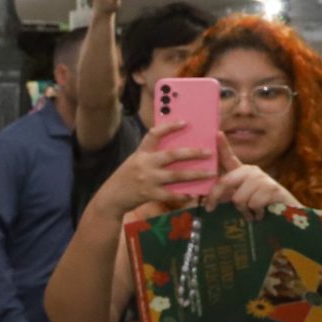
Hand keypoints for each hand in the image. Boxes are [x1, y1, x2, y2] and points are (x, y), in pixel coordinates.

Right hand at [98, 119, 216, 212]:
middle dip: (193, 153)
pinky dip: (183, 195)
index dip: (170, 127)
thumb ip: (150, 157)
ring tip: (210, 173)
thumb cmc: (124, 179)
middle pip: (172, 155)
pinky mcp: (149, 194)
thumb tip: (174, 154)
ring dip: (196, 174)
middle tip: (209, 152)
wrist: (110, 198)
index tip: (186, 122)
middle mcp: (145, 164)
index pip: (155, 134)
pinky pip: (171, 194)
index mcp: (141, 153)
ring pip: (177, 175)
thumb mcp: (134, 162)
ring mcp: (148, 179)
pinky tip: (193, 194)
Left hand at [208, 137, 299, 219]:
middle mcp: (252, 171)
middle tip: (210, 208)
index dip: (223, 146)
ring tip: (251, 212)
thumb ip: (222, 196)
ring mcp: (263, 178)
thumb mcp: (238, 200)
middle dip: (215, 197)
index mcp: (242, 172)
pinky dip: (255, 213)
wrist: (286, 215)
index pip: (230, 157)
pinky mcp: (273, 188)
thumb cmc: (258, 208)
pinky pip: (252, 204)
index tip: (217, 133)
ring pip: (238, 198)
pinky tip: (261, 213)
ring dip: (243, 210)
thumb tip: (201, 200)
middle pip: (225, 181)